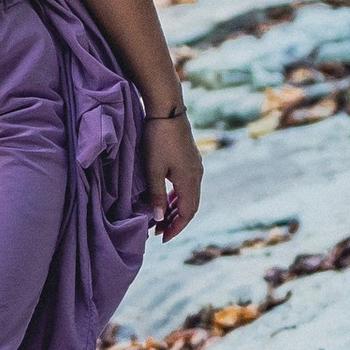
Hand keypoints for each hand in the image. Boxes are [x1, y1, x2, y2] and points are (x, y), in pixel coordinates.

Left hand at [141, 111, 201, 239]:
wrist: (168, 110)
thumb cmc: (158, 139)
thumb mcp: (152, 170)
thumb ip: (156, 196)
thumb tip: (157, 219)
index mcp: (190, 181)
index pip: (186, 213)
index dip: (175, 228)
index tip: (162, 239)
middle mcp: (197, 176)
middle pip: (190, 207)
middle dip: (175, 222)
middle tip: (159, 232)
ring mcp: (195, 167)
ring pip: (188, 196)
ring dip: (175, 209)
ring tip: (160, 218)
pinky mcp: (191, 160)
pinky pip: (187, 185)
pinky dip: (177, 197)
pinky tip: (166, 198)